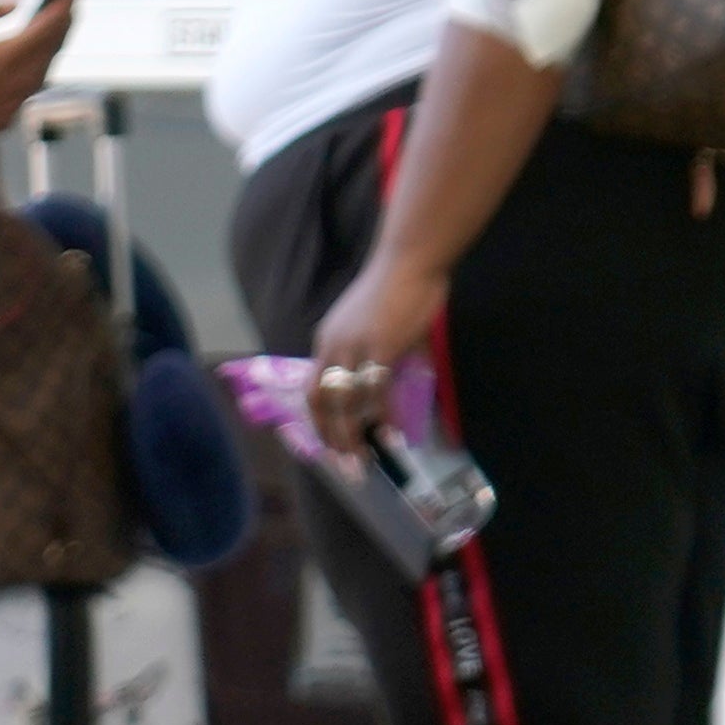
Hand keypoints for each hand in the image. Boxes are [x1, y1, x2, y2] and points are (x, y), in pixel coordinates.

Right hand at [0, 0, 51, 148]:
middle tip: (68, 3)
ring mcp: (16, 102)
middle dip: (64, 21)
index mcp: (5, 57)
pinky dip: (36, 68)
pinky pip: (32, 88)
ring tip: (55, 26)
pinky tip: (33, 57)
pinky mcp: (10, 115)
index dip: (64, 5)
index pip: (49, 26)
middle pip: (54, 45)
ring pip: (47, 68)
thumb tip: (15, 1)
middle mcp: (18, 81)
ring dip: (52, 45)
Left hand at [305, 259, 447, 459]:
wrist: (410, 259)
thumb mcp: (375, 324)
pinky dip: (384, 417)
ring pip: (345, 402)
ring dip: (353, 435)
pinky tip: (392, 434)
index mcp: (327, 341)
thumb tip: (392, 381)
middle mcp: (333, 347)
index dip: (321, 423)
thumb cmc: (399, 285)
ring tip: (365, 459)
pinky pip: (377, 391)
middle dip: (332, 438)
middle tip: (346, 466)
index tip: (333, 447)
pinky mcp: (381, 346)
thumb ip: (378, 353)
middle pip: (322, 402)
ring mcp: (355, 347)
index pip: (314, 391)